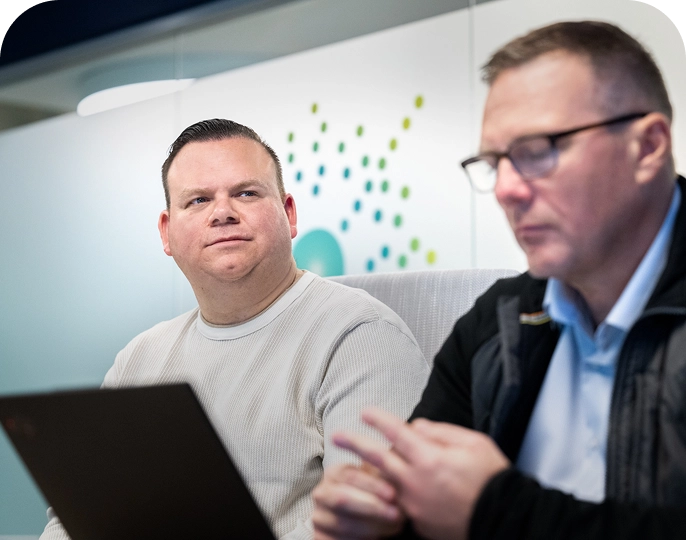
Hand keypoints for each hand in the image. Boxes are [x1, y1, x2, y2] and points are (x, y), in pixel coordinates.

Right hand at [312, 462, 404, 539]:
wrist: (358, 519)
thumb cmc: (370, 495)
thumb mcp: (374, 480)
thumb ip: (382, 472)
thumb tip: (396, 467)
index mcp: (334, 473)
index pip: (350, 476)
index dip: (372, 485)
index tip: (392, 494)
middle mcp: (322, 493)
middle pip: (343, 499)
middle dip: (372, 507)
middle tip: (395, 514)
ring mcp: (318, 516)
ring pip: (343, 523)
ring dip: (372, 526)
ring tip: (393, 526)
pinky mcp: (320, 536)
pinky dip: (360, 539)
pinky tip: (378, 536)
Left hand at [332, 408, 509, 539]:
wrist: (505, 520)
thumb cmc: (493, 478)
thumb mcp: (474, 443)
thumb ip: (441, 432)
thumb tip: (417, 427)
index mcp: (430, 458)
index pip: (396, 432)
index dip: (378, 419)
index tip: (365, 412)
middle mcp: (416, 482)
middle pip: (377, 458)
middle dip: (354, 444)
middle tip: (336, 436)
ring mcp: (414, 505)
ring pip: (386, 482)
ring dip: (373, 471)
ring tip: (361, 463)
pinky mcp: (418, 523)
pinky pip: (401, 502)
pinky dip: (397, 491)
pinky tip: (398, 487)